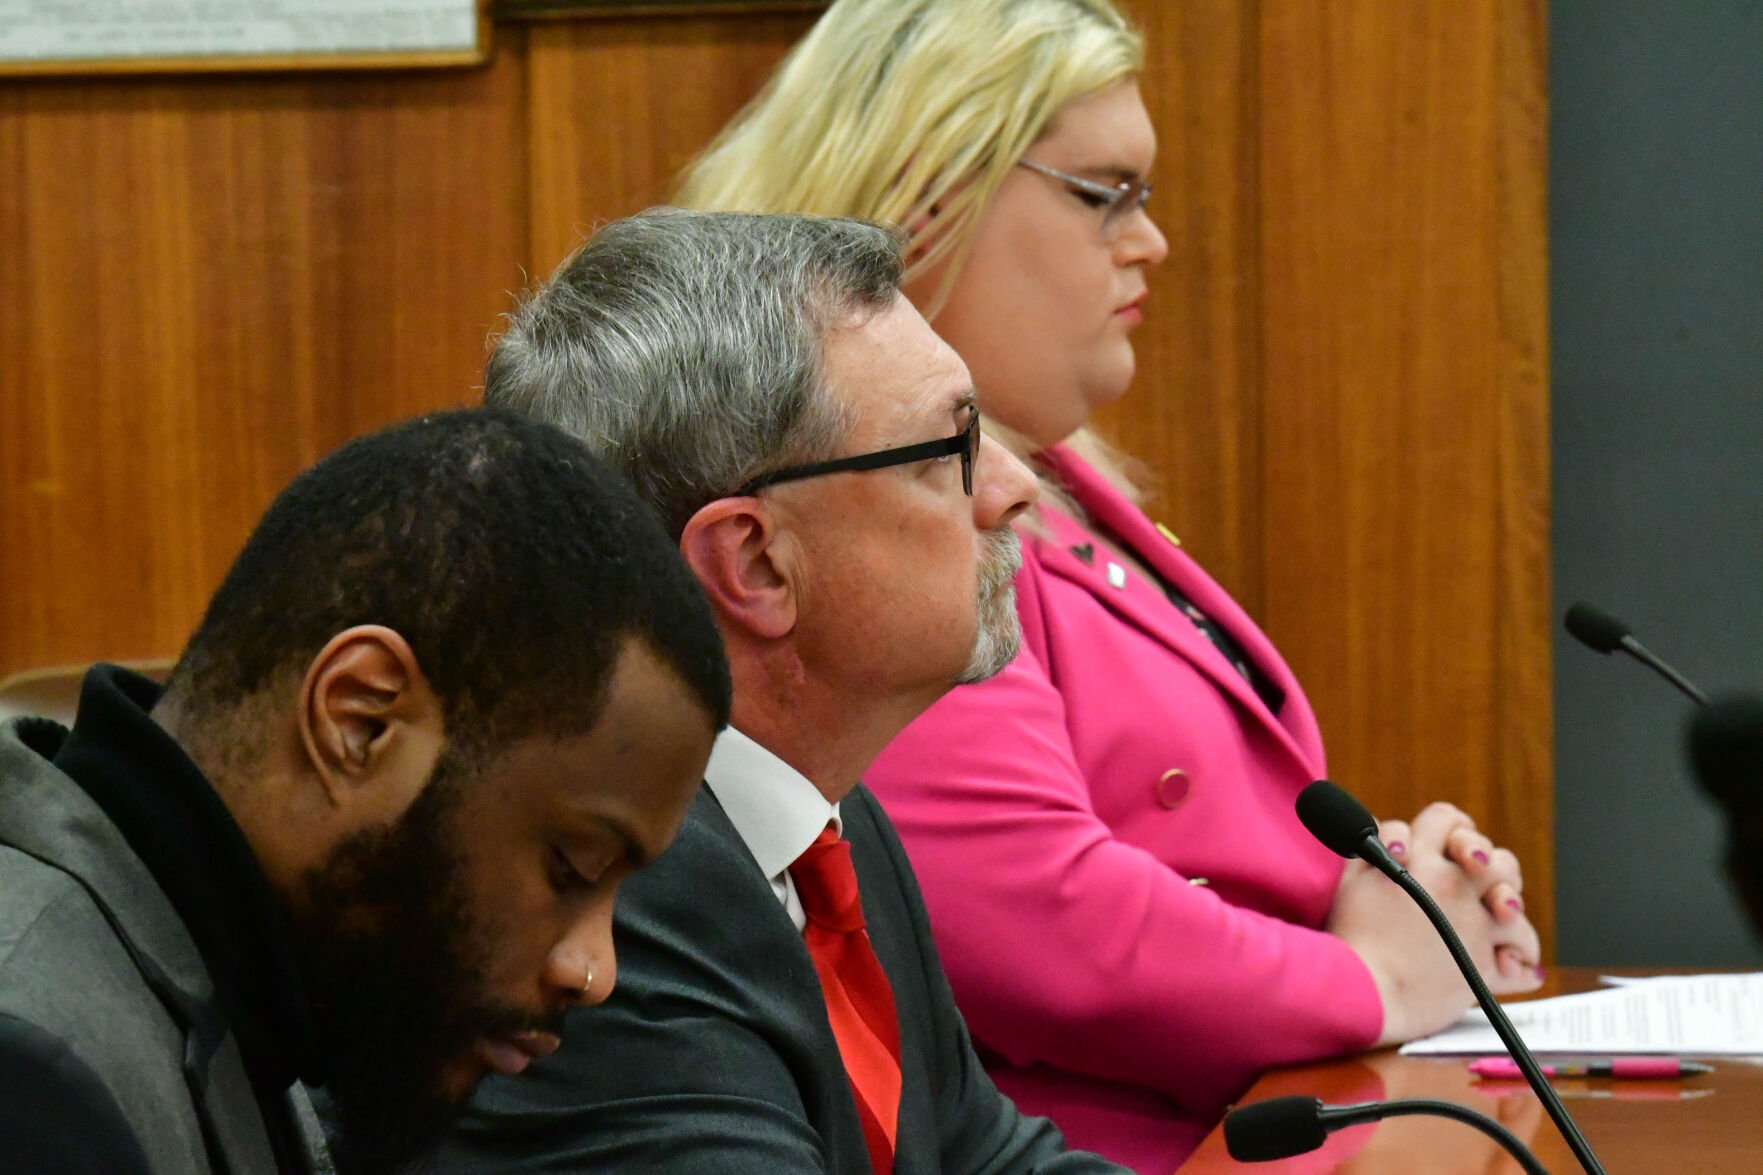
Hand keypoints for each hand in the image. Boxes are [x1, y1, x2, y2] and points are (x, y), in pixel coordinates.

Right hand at [1328, 803, 1541, 1046]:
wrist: (1361, 990)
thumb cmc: (1348, 939)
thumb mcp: (1348, 880)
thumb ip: (1370, 848)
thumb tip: (1383, 831)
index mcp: (1416, 857)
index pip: (1446, 818)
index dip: (1450, 828)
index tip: (1444, 846)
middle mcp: (1450, 884)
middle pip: (1492, 855)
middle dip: (1488, 864)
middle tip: (1475, 880)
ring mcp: (1472, 923)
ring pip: (1513, 899)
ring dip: (1509, 904)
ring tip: (1499, 916)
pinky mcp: (1483, 963)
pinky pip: (1520, 954)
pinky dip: (1521, 960)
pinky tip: (1513, 963)